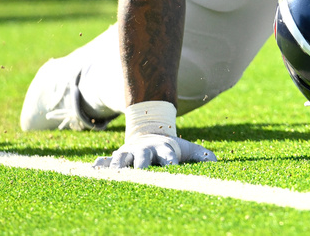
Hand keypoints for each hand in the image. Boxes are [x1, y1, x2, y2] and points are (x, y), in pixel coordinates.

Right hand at [93, 134, 215, 168]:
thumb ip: (202, 155)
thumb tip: (217, 161)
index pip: (168, 155)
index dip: (170, 160)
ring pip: (121, 158)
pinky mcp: (116, 157)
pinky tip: (93, 171)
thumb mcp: (187, 148)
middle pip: (143, 156)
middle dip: (142, 164)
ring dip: (118, 166)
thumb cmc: (171, 148)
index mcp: (163, 149)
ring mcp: (129, 152)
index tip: (172, 167)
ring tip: (114, 175)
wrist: (150, 133)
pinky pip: (105, 161)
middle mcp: (145, 150)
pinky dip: (99, 166)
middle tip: (141, 173)